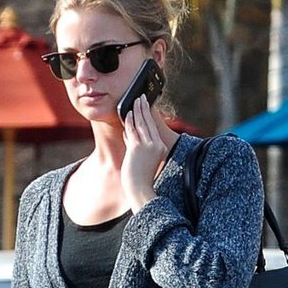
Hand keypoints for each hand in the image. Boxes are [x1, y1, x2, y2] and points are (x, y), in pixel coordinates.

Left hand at [119, 95, 171, 212]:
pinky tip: (127, 113)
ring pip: (141, 123)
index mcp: (160, 148)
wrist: (139, 189)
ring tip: (135, 100)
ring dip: (137, 110)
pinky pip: (133, 130)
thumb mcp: (139, 159)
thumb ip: (133, 145)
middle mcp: (156, 145)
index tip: (145, 106)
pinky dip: (129, 120)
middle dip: (144, 108)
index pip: (153, 128)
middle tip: (141, 97)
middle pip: (149, 122)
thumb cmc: (138, 178)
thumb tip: (126, 133)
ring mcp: (148, 146)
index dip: (148, 115)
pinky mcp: (138, 148)